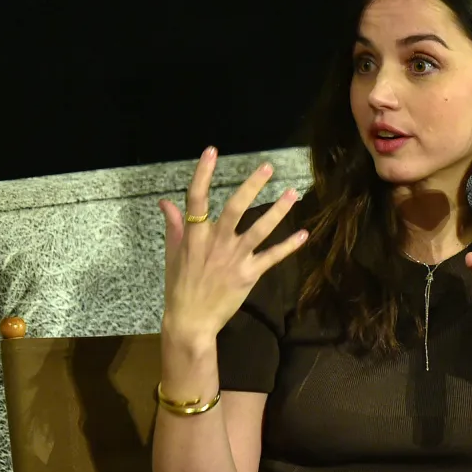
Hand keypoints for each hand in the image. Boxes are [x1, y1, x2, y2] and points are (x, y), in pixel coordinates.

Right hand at [158, 146, 307, 347]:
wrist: (190, 320)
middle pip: (235, 208)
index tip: (212, 151)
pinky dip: (289, 246)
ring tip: (292, 193)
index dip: (203, 173)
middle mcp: (217, 243)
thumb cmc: (179, 286)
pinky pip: (272, 257)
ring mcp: (235, 258)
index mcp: (195, 235)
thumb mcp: (173, 254)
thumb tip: (166, 202)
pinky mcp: (250, 274)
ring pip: (259, 229)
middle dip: (251, 185)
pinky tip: (304, 234)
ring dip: (278, 210)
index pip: (197, 198)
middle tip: (268, 167)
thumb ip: (175, 226)